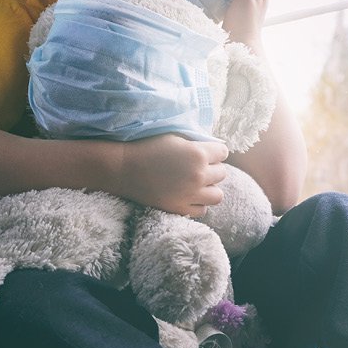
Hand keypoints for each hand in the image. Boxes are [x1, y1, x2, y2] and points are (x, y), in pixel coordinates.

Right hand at [114, 134, 229, 215]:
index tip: (206, 153)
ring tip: (197, 184)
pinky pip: (202, 210)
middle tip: (196, 167)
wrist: (123, 169)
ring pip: (218, 195)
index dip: (215, 152)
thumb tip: (214, 148)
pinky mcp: (180, 209)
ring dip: (210, 188)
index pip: (223, 153)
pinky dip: (198, 204)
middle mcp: (198, 175)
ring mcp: (190, 194)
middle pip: (222, 173)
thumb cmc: (148, 148)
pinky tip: (188, 195)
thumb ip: (197, 143)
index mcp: (198, 153)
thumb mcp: (175, 138)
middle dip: (212, 169)